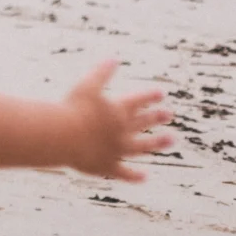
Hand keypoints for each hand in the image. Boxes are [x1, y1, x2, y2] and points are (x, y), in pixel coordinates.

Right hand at [63, 58, 172, 181]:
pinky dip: (134, 176)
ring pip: (142, 147)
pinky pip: (124, 172)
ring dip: (157, 143)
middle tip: (169, 114)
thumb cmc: (72, 109)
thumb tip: (114, 58)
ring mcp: (117, 150)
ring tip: (171, 140)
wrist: (64, 137)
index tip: (161, 93)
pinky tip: (144, 176)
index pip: (138, 101)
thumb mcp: (86, 86)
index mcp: (117, 111)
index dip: (149, 96)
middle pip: (143, 123)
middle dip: (156, 117)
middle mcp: (122, 131)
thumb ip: (101, 73)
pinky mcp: (107, 166)